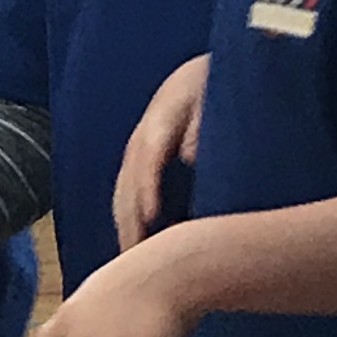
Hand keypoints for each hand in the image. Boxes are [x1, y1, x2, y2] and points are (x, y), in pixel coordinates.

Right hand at [114, 54, 209, 250]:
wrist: (200, 78)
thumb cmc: (215, 90)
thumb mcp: (214, 97)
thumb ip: (203, 123)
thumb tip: (189, 155)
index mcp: (162, 118)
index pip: (149, 155)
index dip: (147, 186)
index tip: (150, 216)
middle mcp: (142, 137)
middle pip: (127, 180)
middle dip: (129, 217)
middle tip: (135, 253)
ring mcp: (137, 151)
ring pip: (121, 191)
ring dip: (123, 224)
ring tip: (130, 258)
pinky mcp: (139, 163)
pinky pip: (126, 194)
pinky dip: (127, 220)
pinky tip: (133, 245)